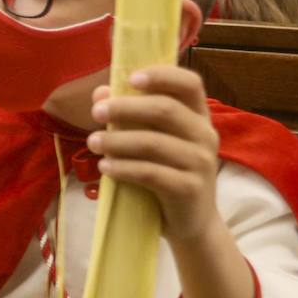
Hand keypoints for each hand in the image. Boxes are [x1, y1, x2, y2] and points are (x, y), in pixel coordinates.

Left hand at [87, 65, 223, 242]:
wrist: (191, 221)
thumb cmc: (166, 171)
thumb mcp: (150, 139)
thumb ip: (129, 114)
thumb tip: (100, 93)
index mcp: (197, 115)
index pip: (189, 83)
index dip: (162, 75)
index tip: (130, 78)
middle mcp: (204, 134)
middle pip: (166, 109)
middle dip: (126, 108)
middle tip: (95, 112)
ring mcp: (201, 162)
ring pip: (154, 142)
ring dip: (118, 140)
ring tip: (92, 142)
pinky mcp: (191, 188)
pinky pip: (152, 173)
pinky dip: (124, 168)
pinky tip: (104, 167)